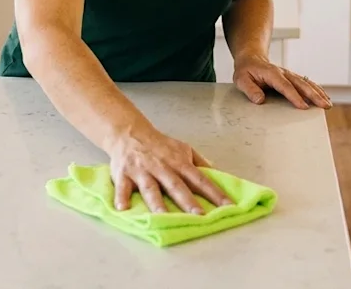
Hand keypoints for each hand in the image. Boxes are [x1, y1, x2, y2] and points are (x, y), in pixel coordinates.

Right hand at [107, 123, 231, 214]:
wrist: (129, 132)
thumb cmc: (159, 145)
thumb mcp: (183, 148)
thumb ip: (200, 163)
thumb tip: (218, 175)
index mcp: (179, 162)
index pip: (200, 179)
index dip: (215, 193)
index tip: (228, 206)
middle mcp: (162, 167)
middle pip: (176, 186)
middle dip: (187, 201)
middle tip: (198, 216)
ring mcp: (142, 171)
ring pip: (151, 189)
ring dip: (157, 203)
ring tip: (162, 217)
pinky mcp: (124, 175)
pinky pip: (122, 187)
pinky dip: (121, 197)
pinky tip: (122, 208)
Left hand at [233, 54, 331, 109]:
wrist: (251, 58)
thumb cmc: (246, 70)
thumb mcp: (241, 80)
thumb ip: (250, 90)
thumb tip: (260, 100)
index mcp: (272, 73)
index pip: (285, 86)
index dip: (295, 97)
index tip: (304, 107)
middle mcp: (284, 73)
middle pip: (301, 84)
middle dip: (314, 95)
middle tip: (324, 105)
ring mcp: (289, 75)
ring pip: (306, 84)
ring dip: (318, 93)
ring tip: (328, 104)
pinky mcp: (292, 78)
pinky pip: (306, 83)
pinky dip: (316, 90)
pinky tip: (324, 96)